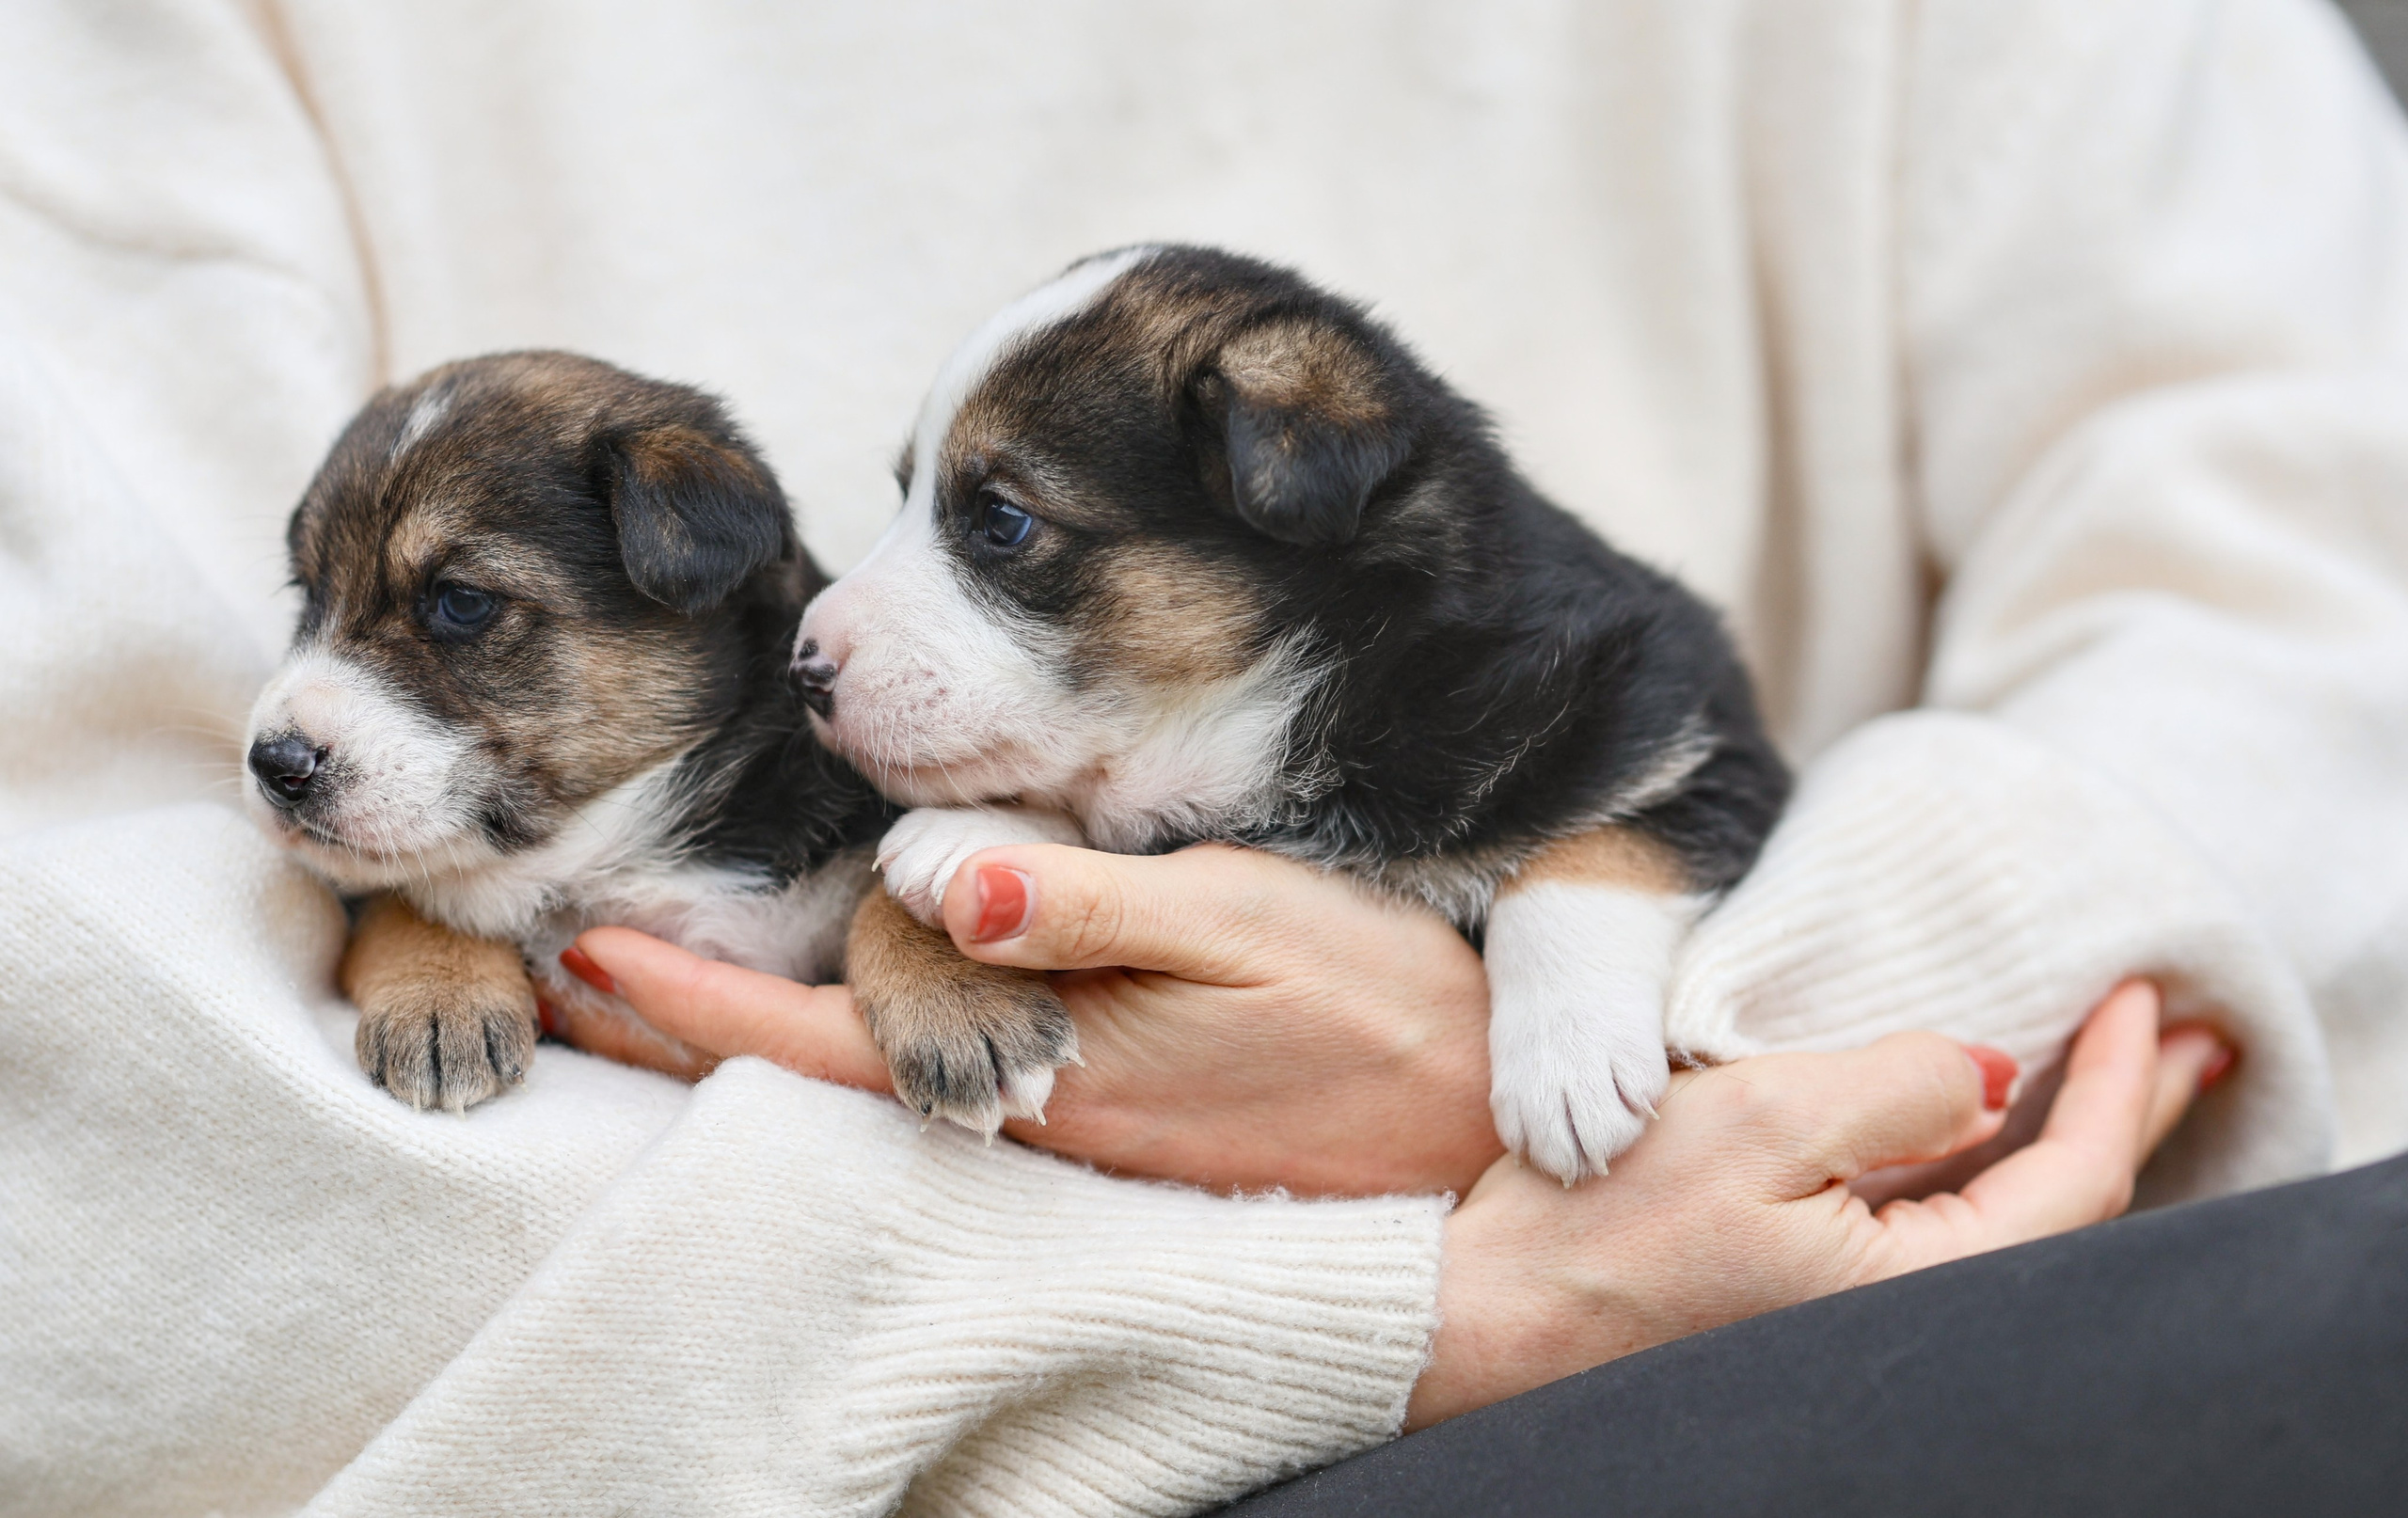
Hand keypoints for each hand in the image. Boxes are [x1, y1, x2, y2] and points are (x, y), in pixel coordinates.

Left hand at [552, 843, 1504, 1195]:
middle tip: (566, 982)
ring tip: (662, 982)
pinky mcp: (1112, 1102)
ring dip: (762, 1025)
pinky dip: (862, 1028)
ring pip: (873, 1072)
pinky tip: (848, 990)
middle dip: (691, 1024)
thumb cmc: (1378, 1019)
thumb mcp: (1240, 926)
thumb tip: (919, 870)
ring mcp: (1068, 1115)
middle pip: (820, 1072)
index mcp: (1039, 1071)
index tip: (579, 953)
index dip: (694, 997)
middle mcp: (1029, 1109)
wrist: (1483, 1138)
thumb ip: (1076, 904)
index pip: (821, 1039)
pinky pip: (947, 1066)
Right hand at [1405, 980, 2231, 1427]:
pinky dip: (1987, 1156)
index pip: (2075, 1181)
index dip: (2123, 1083)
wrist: (1492, 1313)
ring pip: (2004, 1215)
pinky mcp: (1808, 1287)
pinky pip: (1940, 1219)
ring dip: (2066, 1133)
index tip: (2143, 993)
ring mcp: (1858, 1306)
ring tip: (2112, 1070)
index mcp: (1918, 1284)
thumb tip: (1994, 1076)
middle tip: (2183, 1036)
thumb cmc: (1608, 1219)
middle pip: (2062, 1209)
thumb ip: (1897, 1089)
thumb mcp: (1760, 1124)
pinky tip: (1987, 1121)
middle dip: (2129, 1114)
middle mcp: (1905, 1310)